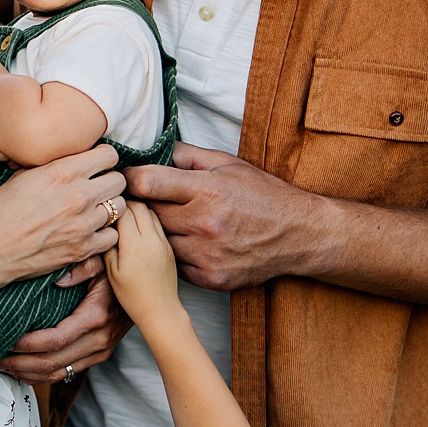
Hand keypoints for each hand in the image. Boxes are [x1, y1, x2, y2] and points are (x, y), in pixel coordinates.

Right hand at [0, 143, 127, 280]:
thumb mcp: (22, 176)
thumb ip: (53, 165)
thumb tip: (71, 158)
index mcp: (62, 172)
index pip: (109, 155)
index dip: (103, 160)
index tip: (96, 166)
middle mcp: (78, 196)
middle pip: (119, 181)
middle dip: (109, 182)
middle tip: (96, 188)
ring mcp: (83, 224)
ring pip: (119, 208)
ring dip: (108, 208)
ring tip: (92, 211)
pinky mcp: (82, 249)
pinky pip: (112, 236)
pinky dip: (104, 233)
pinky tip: (90, 231)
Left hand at [0, 272, 130, 383]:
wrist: (149, 288)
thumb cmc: (120, 269)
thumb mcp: (104, 260)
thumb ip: (83, 265)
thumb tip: (56, 279)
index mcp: (97, 316)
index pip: (55, 340)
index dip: (27, 344)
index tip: (5, 339)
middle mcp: (99, 340)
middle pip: (52, 363)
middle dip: (19, 363)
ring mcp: (99, 351)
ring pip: (57, 374)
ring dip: (26, 373)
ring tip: (0, 365)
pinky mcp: (97, 356)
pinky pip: (65, 374)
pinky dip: (40, 375)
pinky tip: (20, 369)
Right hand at [103, 201, 181, 329]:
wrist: (160, 310)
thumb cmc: (132, 296)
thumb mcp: (112, 271)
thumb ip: (108, 246)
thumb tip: (104, 227)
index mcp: (134, 245)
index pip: (123, 211)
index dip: (112, 207)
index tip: (103, 210)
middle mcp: (151, 239)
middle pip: (139, 206)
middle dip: (125, 204)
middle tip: (114, 208)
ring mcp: (163, 242)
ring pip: (151, 212)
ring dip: (138, 209)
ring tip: (125, 215)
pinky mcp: (169, 247)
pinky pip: (158, 224)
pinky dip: (147, 219)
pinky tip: (138, 228)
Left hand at [126, 143, 325, 289]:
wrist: (298, 234)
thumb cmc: (262, 194)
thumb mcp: (228, 164)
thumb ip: (187, 155)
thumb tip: (152, 148)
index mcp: (207, 190)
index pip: (148, 184)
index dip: (131, 179)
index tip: (128, 179)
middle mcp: (205, 224)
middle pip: (149, 215)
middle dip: (144, 206)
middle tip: (145, 202)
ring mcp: (207, 254)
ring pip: (159, 243)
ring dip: (159, 233)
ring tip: (169, 223)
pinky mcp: (211, 278)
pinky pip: (176, 266)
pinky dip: (176, 255)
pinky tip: (186, 244)